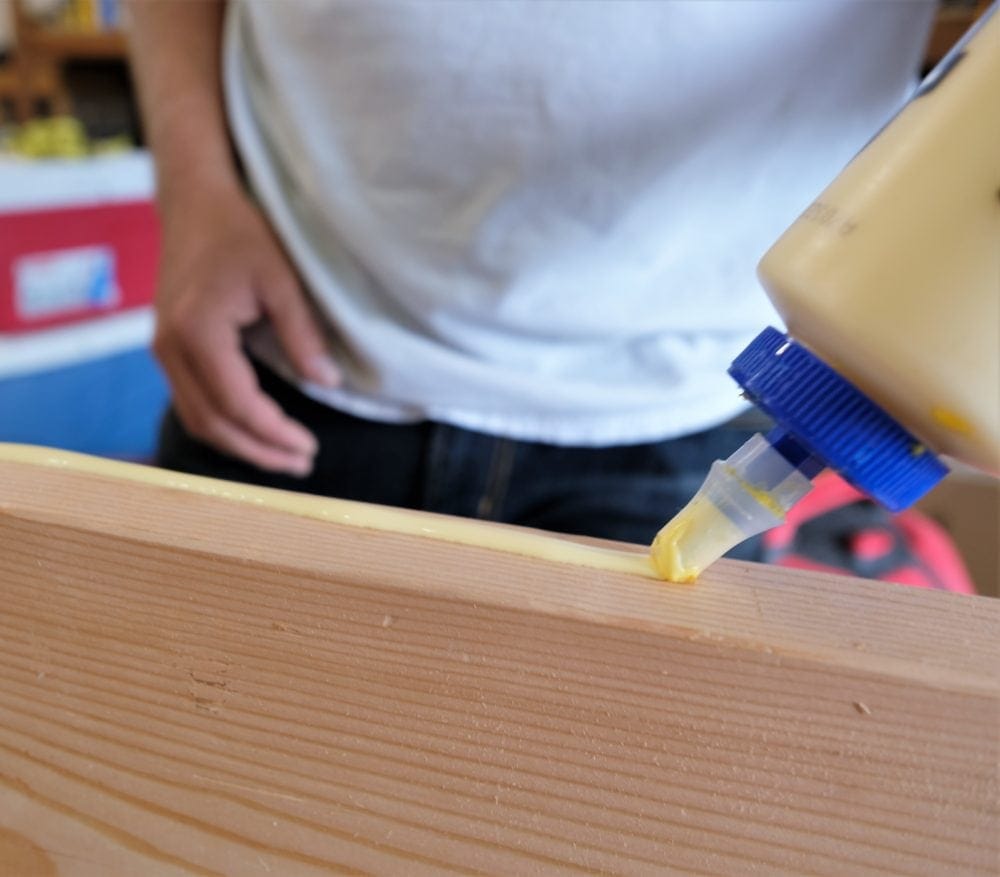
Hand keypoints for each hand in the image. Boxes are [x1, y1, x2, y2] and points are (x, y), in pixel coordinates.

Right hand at [153, 185, 339, 475]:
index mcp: (199, 331)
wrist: (195, 204)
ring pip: (197, 419)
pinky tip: (253, 432)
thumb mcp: (283, 278)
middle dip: (259, 451)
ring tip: (282, 458)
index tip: (309, 447)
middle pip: (213, 423)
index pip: (238, 404)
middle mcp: (171, 348)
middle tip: (302, 464)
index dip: (275, 433)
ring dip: (239, 445)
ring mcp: (163, 350)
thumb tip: (328, 383)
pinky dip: (222, 426)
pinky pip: (190, 402)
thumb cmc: (240, 233)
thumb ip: (303, 334)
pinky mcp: (167, 349)